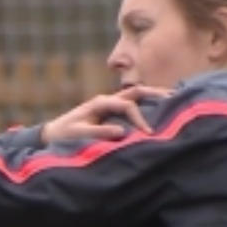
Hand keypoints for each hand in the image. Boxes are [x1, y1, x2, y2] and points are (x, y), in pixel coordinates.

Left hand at [40, 86, 168, 143]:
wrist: (53, 134)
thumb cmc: (64, 135)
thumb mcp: (78, 134)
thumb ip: (98, 132)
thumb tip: (122, 132)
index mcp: (100, 103)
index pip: (127, 105)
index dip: (139, 118)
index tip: (148, 133)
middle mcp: (106, 100)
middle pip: (135, 91)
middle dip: (155, 94)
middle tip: (174, 99)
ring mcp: (109, 104)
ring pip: (135, 95)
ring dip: (153, 97)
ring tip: (173, 100)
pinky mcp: (111, 111)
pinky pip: (132, 104)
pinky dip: (147, 104)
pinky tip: (159, 109)